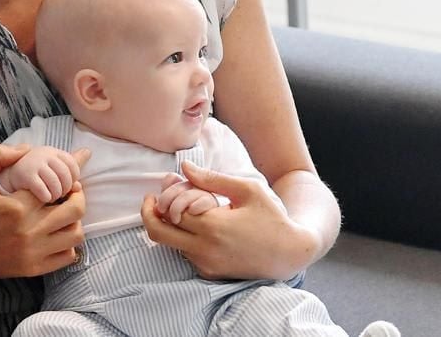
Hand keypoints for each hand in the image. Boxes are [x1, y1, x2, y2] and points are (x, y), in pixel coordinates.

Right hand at [0, 144, 86, 285]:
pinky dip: (69, 243)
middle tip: (69, 190)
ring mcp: (34, 253)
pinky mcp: (34, 268)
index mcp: (17, 207)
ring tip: (63, 211)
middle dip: (77, 195)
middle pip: (75, 210)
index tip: (69, 173)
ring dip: (74, 220)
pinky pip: (68, 256)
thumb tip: (27, 148)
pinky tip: (57, 233)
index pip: (57, 186)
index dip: (67, 176)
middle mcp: (29, 231)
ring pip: (76, 234)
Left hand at [141, 161, 317, 280]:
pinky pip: (185, 254)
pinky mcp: (211, 273)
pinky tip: (198, 225)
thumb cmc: (272, 216)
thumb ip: (212, 179)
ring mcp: (207, 264)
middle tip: (151, 201)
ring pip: (170, 244)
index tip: (166, 185)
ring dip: (169, 226)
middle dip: (149, 215)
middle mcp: (205, 249)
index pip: (169, 211)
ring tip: (183, 209)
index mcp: (213, 226)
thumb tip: (184, 167)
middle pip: (157, 233)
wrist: (291, 253)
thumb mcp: (247, 189)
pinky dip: (183, 239)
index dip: (163, 196)